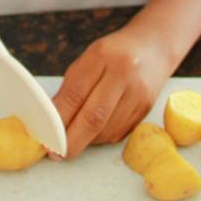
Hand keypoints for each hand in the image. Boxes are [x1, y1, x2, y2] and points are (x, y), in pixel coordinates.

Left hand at [50, 28, 172, 158]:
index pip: (75, 95)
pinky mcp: (146, 109)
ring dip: (86, 140)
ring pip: (107, 130)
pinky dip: (101, 138)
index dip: (59, 120)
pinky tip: (94, 133)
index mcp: (101, 56)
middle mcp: (123, 74)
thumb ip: (70, 88)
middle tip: (57, 154)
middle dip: (72, 140)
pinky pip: (119, 132)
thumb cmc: (112, 53)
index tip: (46, 137)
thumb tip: (52, 120)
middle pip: (94, 117)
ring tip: (74, 139)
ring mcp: (138, 93)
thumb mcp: (87, 60)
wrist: (154, 47)